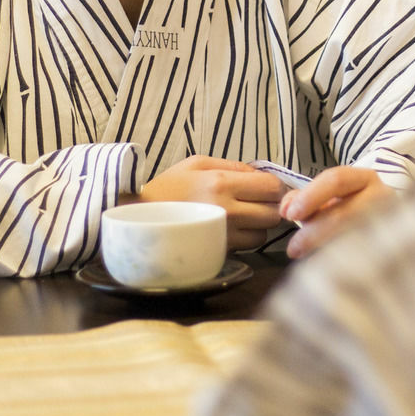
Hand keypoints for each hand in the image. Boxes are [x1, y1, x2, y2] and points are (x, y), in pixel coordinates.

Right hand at [123, 156, 284, 249]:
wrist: (139, 218)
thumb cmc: (168, 187)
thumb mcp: (197, 163)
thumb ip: (233, 165)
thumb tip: (260, 174)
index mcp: (221, 183)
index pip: (271, 187)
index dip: (275, 187)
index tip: (266, 187)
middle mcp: (226, 211)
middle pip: (273, 214)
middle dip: (270, 207)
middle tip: (257, 202)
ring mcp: (223, 235)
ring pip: (263, 234)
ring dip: (259, 226)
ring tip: (242, 217)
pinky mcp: (218, 252)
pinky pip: (247, 248)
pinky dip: (246, 239)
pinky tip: (231, 230)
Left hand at [279, 167, 392, 258]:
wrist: (390, 224)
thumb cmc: (351, 207)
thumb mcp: (329, 197)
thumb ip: (304, 199)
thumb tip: (286, 210)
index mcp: (364, 179)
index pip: (336, 180)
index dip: (310, 197)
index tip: (289, 215)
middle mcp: (382, 197)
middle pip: (345, 214)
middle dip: (314, 231)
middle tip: (293, 248)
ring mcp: (389, 224)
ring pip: (355, 238)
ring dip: (325, 249)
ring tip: (306, 257)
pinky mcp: (391, 248)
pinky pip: (363, 257)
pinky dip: (340, 261)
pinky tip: (326, 266)